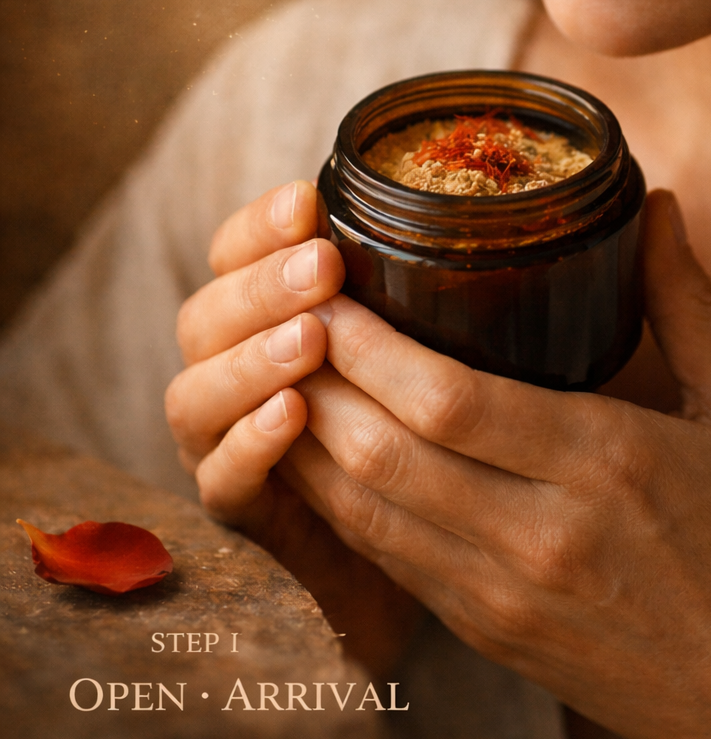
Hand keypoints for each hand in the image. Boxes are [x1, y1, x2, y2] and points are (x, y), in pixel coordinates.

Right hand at [165, 180, 423, 674]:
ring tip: (310, 335)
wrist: (438, 538)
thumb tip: (485, 216)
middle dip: (261, 285)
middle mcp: (235, 372)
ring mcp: (227, 443)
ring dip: (250, 358)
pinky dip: (249, 445)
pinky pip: (221, 480)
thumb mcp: (443, 339)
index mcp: (271, 315)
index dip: (258, 227)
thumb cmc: (450, 422)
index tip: (308, 201)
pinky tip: (291, 413)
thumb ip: (429, 287)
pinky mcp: (245, 512)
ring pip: (197, 394)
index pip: (234, 254)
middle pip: (206, 318)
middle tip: (322, 265)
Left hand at [278, 189, 710, 738]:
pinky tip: (325, 453)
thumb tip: (662, 203)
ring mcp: (503, 595)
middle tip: (288, 313)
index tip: (328, 285)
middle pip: (381, 451)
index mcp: (607, 465)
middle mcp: (540, 535)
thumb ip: (689, 302)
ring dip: (310, 438)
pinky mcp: (489, 632)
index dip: (366, 342)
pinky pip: (385, 558)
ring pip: (365, 510)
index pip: (444, 399)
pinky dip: (340, 500)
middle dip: (317, 377)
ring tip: (286, 372)